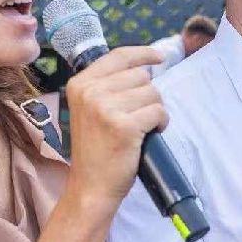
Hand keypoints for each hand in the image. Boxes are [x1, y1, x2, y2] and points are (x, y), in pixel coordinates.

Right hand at [63, 47, 165, 204]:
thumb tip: (144, 67)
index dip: (143, 54)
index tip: (159, 57)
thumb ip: (107, 86)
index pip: (119, 55)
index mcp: (80, 84)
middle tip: (138, 116)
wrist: (90, 187)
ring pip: (152, 93)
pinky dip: (161, 123)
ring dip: (154, 110)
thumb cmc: (95, 149)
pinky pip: (158, 112)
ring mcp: (105, 108)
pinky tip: (149, 134)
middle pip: (140, 76)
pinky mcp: (124, 126)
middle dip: (147, 95)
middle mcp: (90, 92)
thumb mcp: (90, 110)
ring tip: (141, 127)